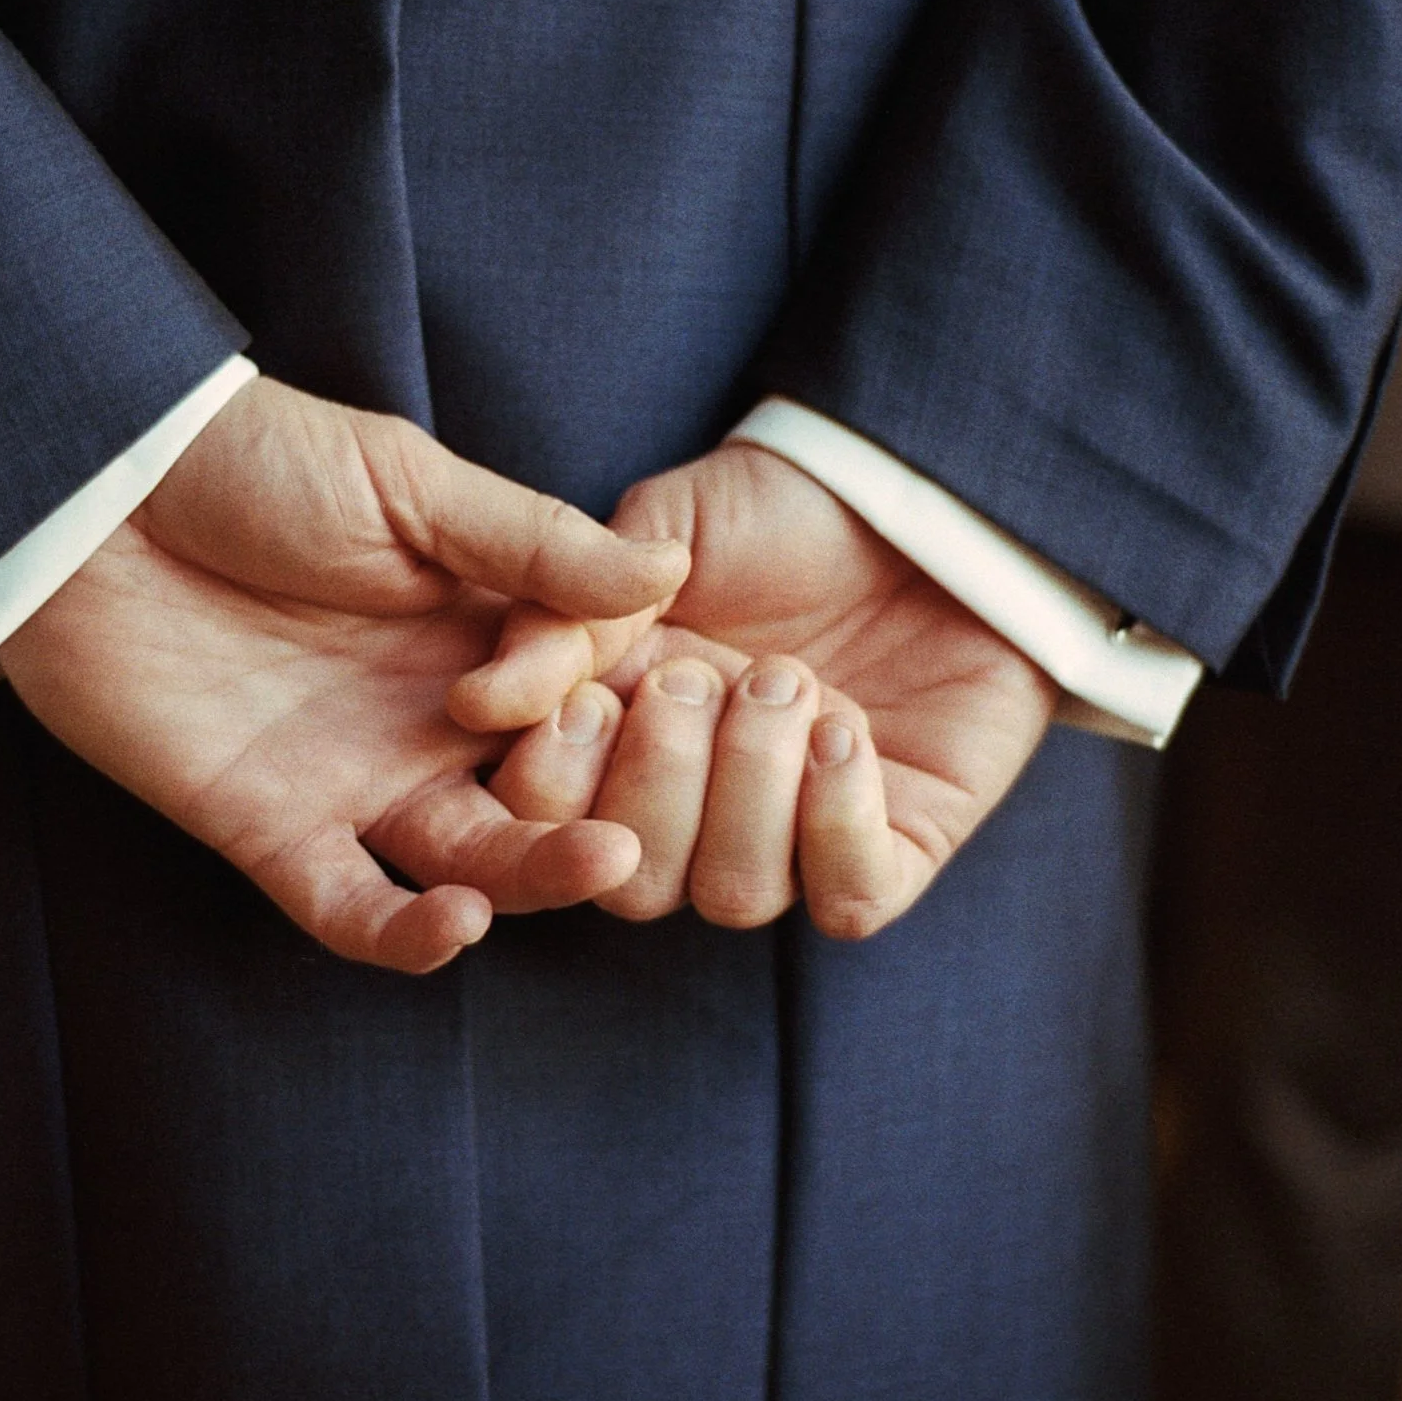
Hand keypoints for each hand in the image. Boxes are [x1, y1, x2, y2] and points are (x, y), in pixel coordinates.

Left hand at [0, 377, 689, 973]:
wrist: (86, 497)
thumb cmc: (248, 462)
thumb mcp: (408, 485)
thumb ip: (531, 543)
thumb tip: (667, 568)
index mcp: (482, 628)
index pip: (585, 690)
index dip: (598, 694)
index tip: (580, 675)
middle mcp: (435, 718)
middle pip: (548, 794)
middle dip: (598, 809)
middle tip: (631, 809)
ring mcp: (357, 778)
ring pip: (475, 860)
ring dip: (538, 876)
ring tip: (592, 861)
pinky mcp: (272, 829)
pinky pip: (350, 910)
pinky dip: (405, 936)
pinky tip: (455, 925)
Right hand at [450, 443, 1054, 939]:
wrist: (921, 500)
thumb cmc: (781, 515)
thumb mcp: (660, 538)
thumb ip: (566, 617)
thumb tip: (480, 703)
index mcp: (620, 743)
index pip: (550, 830)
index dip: (556, 789)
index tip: (590, 700)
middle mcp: (699, 809)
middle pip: (634, 886)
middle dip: (659, 782)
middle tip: (696, 676)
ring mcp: (793, 837)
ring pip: (734, 895)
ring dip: (750, 787)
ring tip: (786, 680)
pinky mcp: (892, 849)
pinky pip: (848, 900)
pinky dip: (836, 824)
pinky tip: (843, 731)